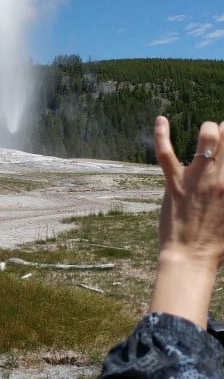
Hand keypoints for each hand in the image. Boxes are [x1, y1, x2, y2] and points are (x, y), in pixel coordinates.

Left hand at [150, 116, 223, 326]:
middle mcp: (222, 179)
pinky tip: (160, 120)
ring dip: (209, 130)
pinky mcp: (174, 183)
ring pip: (207, 139)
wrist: (191, 258)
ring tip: (208, 132)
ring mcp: (197, 179)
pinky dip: (161, 134)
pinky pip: (165, 153)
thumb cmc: (218, 243)